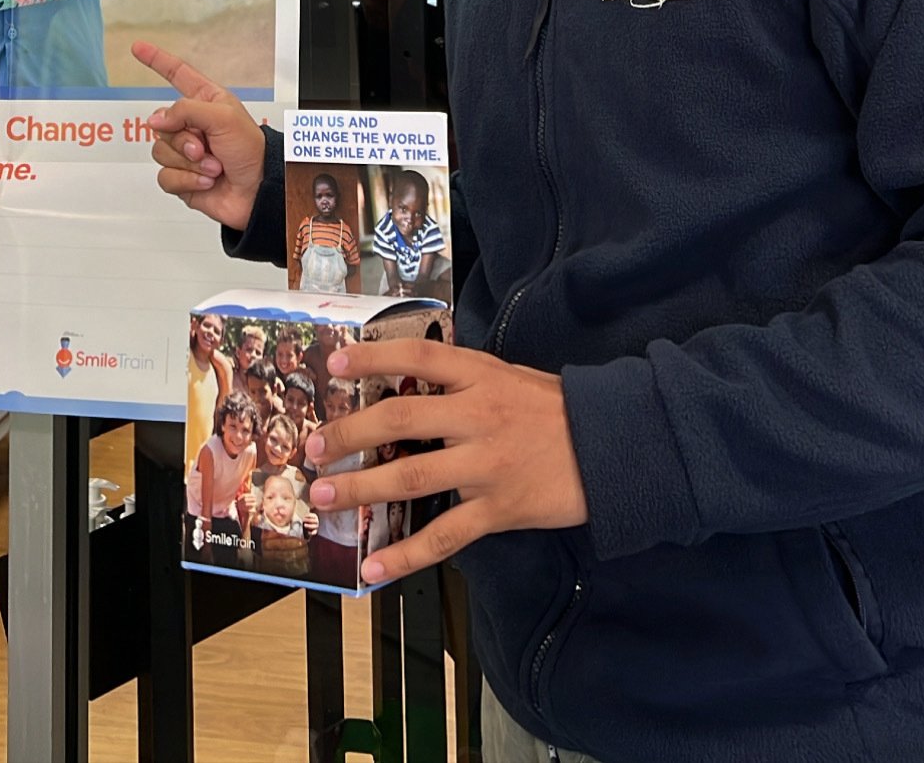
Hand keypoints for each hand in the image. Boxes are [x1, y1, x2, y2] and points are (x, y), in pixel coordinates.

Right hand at [131, 42, 266, 232]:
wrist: (259, 190)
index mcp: (206, 101)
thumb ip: (186, 110)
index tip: (138, 47)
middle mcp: (194, 125)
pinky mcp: (183, 178)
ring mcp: (186, 153)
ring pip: (161, 152)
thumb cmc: (252, 150)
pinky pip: (165, 177)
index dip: (157, 60)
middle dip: (183, 139)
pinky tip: (206, 180)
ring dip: (188, 162)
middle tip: (204, 147)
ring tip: (212, 166)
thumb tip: (157, 120)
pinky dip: (187, 180)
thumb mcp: (223, 117)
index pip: (177, 74)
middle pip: (162, 124)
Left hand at [303, 338, 587, 586]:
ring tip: (326, 498)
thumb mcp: (509, 377)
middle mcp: (478, 416)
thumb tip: (408, 384)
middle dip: (349, 433)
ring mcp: (487, 465)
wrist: (611, 448)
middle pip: (401, 419)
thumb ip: (463, 381)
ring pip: (412, 476)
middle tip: (312, 448)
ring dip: (362, 487)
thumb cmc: (555, 409)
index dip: (373, 357)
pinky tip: (375, 566)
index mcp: (481, 376)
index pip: (418, 357)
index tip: (334, 364)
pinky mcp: (499, 509)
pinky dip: (406, 554)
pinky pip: (445, 535)